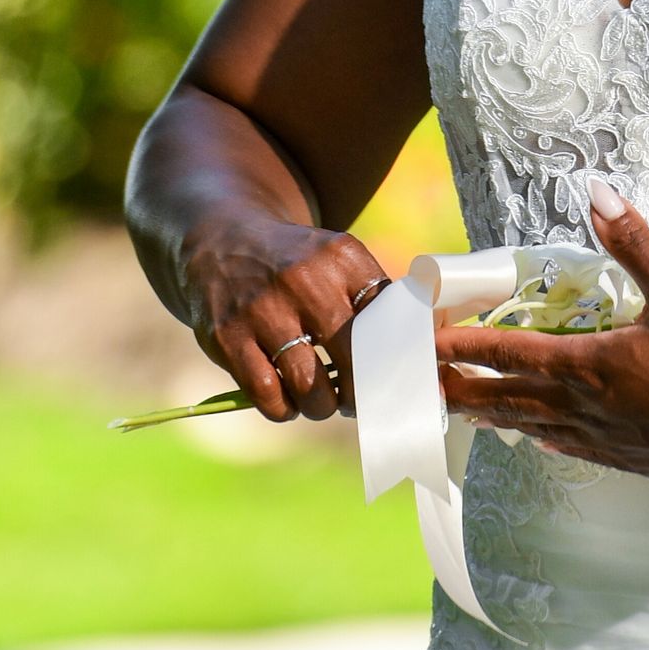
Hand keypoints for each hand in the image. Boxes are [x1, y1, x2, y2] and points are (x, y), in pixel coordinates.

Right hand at [180, 213, 388, 423]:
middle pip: (355, 357)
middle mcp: (303, 280)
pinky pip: (268, 394)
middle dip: (364, 392)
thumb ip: (376, 298)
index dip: (402, 359)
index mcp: (341, 257)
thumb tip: (427, 354)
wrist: (221, 240)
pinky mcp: (227, 336)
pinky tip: (288, 401)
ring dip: (322, 405)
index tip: (406, 381)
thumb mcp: (338, 259)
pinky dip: (283, 409)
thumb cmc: (298, 265)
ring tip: (323, 402)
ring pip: (310, 385)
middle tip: (362, 401)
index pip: (388, 319)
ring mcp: (262, 308)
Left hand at [435, 188, 648, 477]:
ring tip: (464, 412)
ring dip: (493, 417)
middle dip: (459, 390)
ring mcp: (602, 437)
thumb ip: (633, 242)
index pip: (509, 351)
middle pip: (505, 396)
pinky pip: (569, 448)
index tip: (426, 342)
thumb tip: (598, 193)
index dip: (464, 345)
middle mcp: (583, 405)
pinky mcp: (626, 459)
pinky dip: (543, 438)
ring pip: (531, 426)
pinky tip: (540, 439)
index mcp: (587, 363)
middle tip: (420, 388)